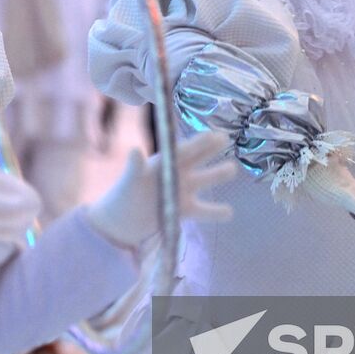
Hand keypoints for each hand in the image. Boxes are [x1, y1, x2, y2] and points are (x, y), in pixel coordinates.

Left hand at [84, 131, 235, 249]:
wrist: (122, 220)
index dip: (198, 141)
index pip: (183, 149)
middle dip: (211, 149)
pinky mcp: (185, 210)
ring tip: (232, 169)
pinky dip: (216, 212)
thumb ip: (134, 167)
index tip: (213, 133)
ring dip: (218, 174)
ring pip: (205, 180)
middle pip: (198, 159)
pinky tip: (230, 212)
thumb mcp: (129, 180)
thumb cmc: (125, 194)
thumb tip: (134, 150)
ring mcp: (182, 191)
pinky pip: (204, 211)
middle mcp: (177, 173)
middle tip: (226, 138)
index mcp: (163, 162)